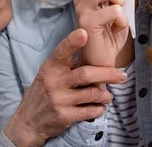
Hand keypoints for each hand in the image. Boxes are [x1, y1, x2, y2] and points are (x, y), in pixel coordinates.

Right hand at [3, 29, 126, 145]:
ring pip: (92, 94)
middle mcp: (54, 82)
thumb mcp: (48, 73)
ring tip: (109, 95)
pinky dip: (99, 108)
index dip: (73, 41)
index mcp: (51, 67)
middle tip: (122, 75)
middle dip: (108, 74)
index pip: (62, 51)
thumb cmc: (43, 91)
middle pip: (86, 74)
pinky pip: (90, 111)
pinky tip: (100, 106)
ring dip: (106, 95)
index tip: (84, 32)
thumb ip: (67, 63)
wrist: (29, 120)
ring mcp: (59, 100)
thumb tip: (90, 51)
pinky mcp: (65, 116)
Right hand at [73, 0, 135, 66]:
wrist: (102, 59)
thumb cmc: (111, 32)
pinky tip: (117, 28)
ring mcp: (82, 7)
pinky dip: (122, 19)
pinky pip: (114, 10)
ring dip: (121, 0)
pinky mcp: (87, 22)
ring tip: (118, 14)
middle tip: (123, 2)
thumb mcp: (118, 3)